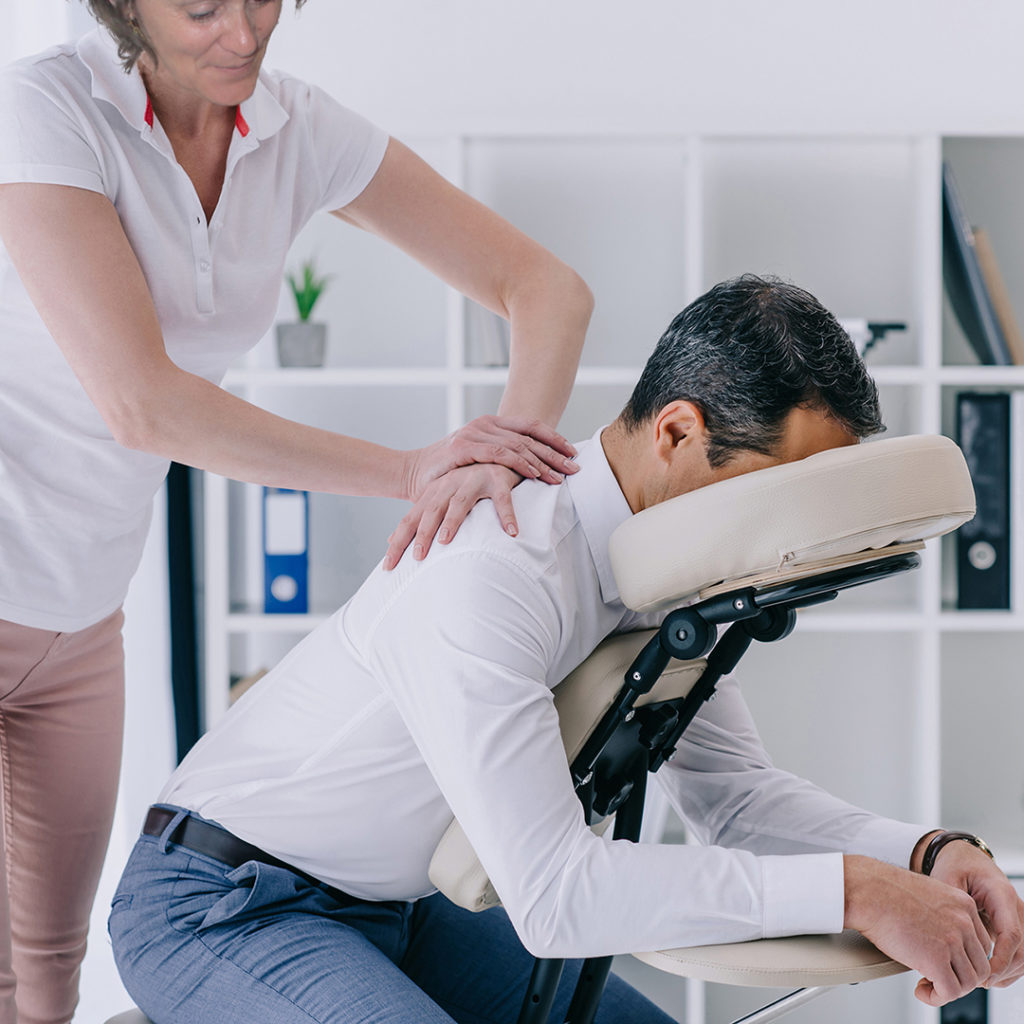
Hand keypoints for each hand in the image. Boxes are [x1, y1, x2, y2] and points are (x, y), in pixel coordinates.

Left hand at [383, 465, 521, 569]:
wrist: (496, 452)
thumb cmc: (466, 483)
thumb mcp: (439, 498)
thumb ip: (419, 518)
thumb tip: (391, 540)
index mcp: (433, 492)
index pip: (410, 519)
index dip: (399, 542)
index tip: (388, 567)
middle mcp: (450, 484)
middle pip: (431, 511)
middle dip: (423, 533)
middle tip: (417, 556)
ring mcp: (474, 480)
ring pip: (459, 502)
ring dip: (451, 521)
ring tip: (445, 541)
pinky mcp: (498, 479)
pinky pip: (502, 499)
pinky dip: (506, 515)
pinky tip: (511, 532)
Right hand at [401, 416, 576, 502]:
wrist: (412, 473)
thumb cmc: (447, 470)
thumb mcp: (477, 460)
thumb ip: (500, 457)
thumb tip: (532, 466)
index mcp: (491, 424)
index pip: (530, 427)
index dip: (554, 439)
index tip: (573, 454)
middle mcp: (485, 424)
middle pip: (529, 436)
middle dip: (555, 453)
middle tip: (575, 468)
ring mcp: (474, 433)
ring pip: (518, 445)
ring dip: (542, 462)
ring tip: (558, 477)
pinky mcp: (464, 447)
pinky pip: (499, 454)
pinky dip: (519, 464)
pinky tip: (534, 475)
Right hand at [844, 854, 992, 1005]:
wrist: (866, 890)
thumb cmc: (884, 890)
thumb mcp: (927, 895)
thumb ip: (944, 914)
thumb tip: (942, 938)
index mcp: (963, 904)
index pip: (981, 945)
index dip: (965, 961)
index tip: (949, 965)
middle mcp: (964, 922)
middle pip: (980, 966)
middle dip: (960, 977)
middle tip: (938, 978)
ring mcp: (952, 941)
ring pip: (968, 983)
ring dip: (948, 989)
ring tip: (927, 985)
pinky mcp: (936, 959)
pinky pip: (949, 992)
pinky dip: (936, 998)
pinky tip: (920, 990)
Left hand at [928, 840, 1023, 990]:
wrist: (964, 857)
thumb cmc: (955, 866)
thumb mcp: (947, 879)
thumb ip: (951, 906)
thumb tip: (953, 940)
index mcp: (1001, 894)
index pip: (1011, 935)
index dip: (1000, 960)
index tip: (983, 975)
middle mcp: (1015, 906)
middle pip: (1023, 950)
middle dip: (1003, 971)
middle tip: (976, 981)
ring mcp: (1018, 917)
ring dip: (1006, 973)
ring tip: (978, 980)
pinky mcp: (1014, 925)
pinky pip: (1019, 952)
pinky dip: (1006, 967)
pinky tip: (986, 974)